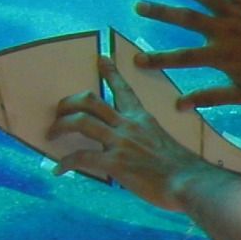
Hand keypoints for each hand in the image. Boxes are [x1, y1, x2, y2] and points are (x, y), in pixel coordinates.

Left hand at [51, 55, 217, 211]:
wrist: (189, 182)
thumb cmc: (182, 168)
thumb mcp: (162, 144)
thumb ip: (144, 141)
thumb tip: (134, 151)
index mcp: (142, 118)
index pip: (124, 90)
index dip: (110, 72)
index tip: (101, 57)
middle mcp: (128, 125)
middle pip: (90, 101)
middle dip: (68, 103)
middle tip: (59, 112)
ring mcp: (120, 142)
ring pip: (80, 122)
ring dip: (60, 126)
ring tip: (51, 135)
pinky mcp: (114, 162)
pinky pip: (80, 157)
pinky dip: (65, 163)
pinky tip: (58, 170)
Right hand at [133, 0, 240, 109]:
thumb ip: (209, 97)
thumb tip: (179, 106)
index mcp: (220, 56)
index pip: (182, 58)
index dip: (158, 60)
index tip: (136, 60)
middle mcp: (224, 31)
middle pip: (187, 19)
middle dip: (161, 12)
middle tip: (138, 7)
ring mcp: (235, 14)